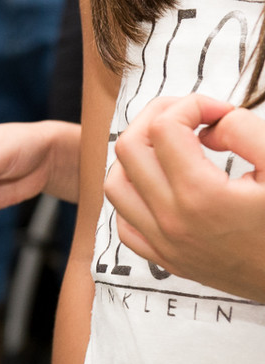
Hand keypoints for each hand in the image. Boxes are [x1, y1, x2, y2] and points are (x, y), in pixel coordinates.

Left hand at [106, 94, 264, 300]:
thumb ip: (246, 133)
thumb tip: (209, 127)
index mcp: (201, 195)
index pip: (165, 127)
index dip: (193, 104)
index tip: (221, 111)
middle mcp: (171, 220)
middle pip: (130, 148)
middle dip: (157, 118)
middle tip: (190, 116)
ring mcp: (163, 242)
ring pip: (117, 184)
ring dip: (138, 155)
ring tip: (172, 145)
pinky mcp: (166, 259)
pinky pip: (125, 222)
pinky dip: (134, 196)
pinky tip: (163, 185)